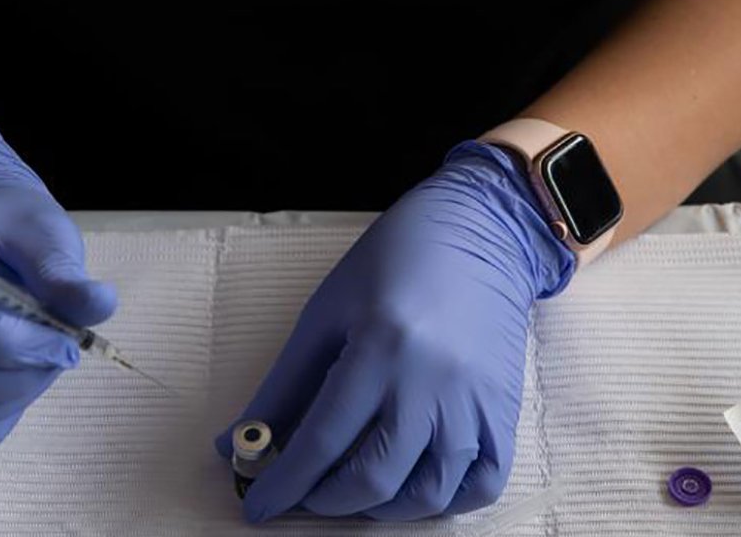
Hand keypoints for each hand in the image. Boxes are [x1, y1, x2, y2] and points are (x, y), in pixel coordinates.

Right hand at [0, 124, 116, 459]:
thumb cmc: (9, 226)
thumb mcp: (42, 231)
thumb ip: (63, 271)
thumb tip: (101, 305)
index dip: (10, 342)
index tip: (67, 345)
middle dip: (10, 378)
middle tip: (58, 357)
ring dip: (3, 404)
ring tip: (40, 366)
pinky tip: (15, 391)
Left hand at [216, 141, 574, 520]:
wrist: (479, 232)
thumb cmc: (394, 263)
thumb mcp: (324, 314)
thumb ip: (281, 387)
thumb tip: (235, 444)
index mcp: (379, 348)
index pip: (322, 442)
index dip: (284, 484)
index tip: (258, 507)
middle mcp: (431, 382)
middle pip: (373, 480)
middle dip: (325, 502)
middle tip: (303, 494)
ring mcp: (474, 401)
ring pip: (428, 495)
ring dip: (382, 510)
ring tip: (354, 489)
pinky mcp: (505, 409)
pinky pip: (482, 484)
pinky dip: (444, 501)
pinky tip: (413, 485)